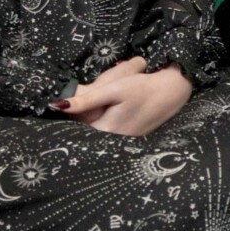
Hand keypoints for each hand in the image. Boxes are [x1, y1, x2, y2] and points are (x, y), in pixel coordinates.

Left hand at [55, 56, 191, 136]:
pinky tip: (117, 110)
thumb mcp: (113, 89)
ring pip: (97, 131)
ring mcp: (123, 143)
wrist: (172, 91)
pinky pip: (109, 132)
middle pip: (86, 129)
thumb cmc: (143, 88)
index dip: (73, 112)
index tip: (72, 100)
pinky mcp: (130, 140)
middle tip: (98, 98)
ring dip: (96, 118)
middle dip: (85, 115)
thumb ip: (86, 100)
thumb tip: (56, 106)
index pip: (76, 124)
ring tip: (110, 104)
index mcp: (106, 130)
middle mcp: (113, 141)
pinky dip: (107, 122)